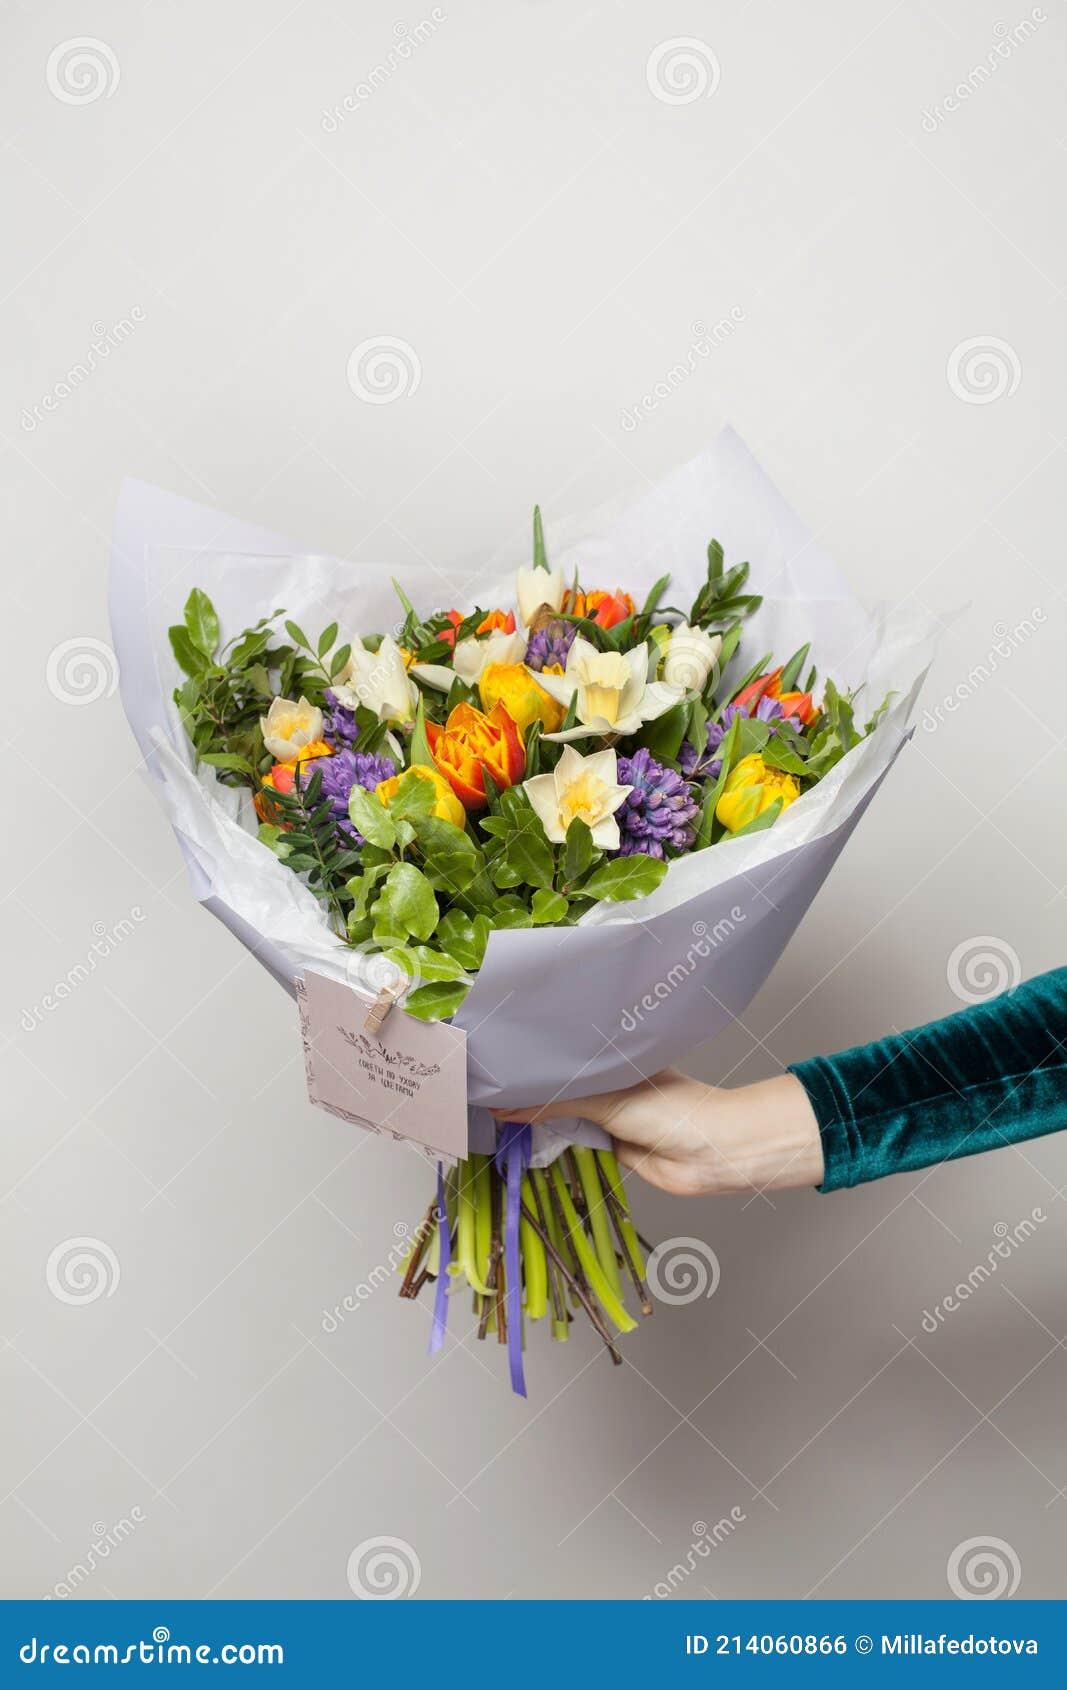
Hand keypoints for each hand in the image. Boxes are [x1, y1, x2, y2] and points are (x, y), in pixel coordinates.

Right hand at [493, 1069, 823, 1196]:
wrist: (709, 1153)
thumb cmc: (670, 1109)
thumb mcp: (606, 1098)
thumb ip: (555, 1104)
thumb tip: (505, 1106)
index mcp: (611, 1055)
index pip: (562, 1053)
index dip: (532, 1056)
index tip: (495, 1058)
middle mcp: (608, 1080)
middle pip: (559, 1084)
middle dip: (528, 1086)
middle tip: (485, 1082)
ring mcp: (608, 1111)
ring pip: (562, 1112)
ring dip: (537, 1115)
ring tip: (493, 1106)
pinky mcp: (608, 1142)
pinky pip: (572, 1137)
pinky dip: (552, 1138)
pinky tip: (522, 1133)